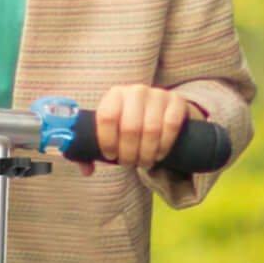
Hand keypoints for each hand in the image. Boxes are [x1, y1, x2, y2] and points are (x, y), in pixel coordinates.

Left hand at [73, 85, 193, 177]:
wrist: (159, 111)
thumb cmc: (127, 126)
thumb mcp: (109, 133)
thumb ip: (91, 152)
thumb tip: (87, 170)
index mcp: (114, 95)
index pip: (107, 117)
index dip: (107, 141)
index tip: (110, 156)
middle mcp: (135, 91)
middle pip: (130, 127)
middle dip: (128, 153)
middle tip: (129, 163)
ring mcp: (158, 94)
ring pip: (151, 130)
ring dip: (146, 153)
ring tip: (143, 162)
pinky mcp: (176, 101)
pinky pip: (171, 126)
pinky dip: (164, 146)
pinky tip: (158, 155)